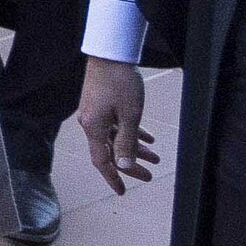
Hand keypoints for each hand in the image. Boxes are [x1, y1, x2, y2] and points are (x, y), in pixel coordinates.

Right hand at [78, 57, 156, 193]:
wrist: (110, 54)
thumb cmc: (120, 82)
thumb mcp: (129, 115)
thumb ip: (126, 143)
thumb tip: (124, 166)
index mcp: (93, 128)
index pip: (102, 161)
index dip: (113, 178)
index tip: (123, 191)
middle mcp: (90, 123)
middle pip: (110, 151)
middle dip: (130, 164)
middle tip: (149, 175)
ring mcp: (95, 113)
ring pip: (115, 137)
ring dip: (134, 148)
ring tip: (155, 156)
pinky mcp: (101, 104)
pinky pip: (116, 125)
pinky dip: (131, 132)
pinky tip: (148, 137)